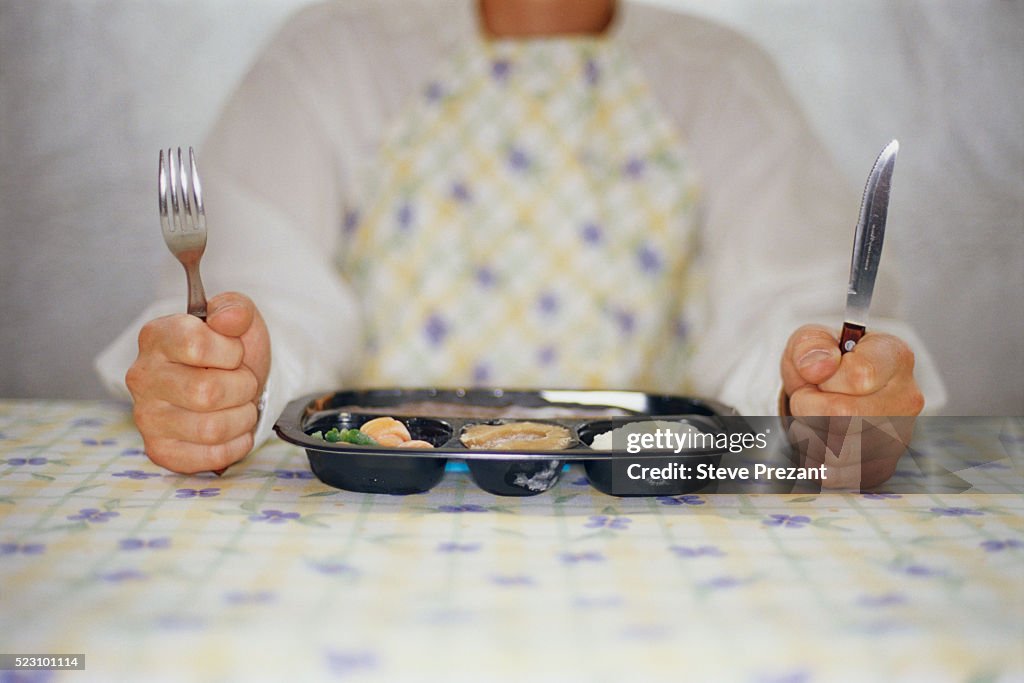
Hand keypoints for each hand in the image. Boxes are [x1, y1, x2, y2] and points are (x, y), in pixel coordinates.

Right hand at [125, 292, 270, 473]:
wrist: (231, 380)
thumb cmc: (229, 350)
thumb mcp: (239, 318)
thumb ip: (235, 310)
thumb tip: (226, 319)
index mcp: (156, 337)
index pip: (196, 345)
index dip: (230, 351)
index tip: (232, 352)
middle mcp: (142, 377)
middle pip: (207, 393)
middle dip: (242, 388)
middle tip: (241, 382)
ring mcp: (147, 417)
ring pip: (212, 429)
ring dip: (242, 417)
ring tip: (238, 405)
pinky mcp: (160, 450)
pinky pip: (211, 457)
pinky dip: (236, 444)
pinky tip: (233, 428)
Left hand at [779, 324, 923, 487]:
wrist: (834, 389)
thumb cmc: (826, 362)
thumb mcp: (811, 339)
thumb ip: (810, 345)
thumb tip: (818, 367)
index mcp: (895, 357)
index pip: (860, 376)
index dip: (823, 377)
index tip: (818, 373)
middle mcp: (906, 399)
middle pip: (844, 418)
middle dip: (807, 407)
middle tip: (807, 397)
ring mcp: (899, 437)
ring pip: (837, 452)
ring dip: (807, 434)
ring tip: (812, 417)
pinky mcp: (882, 467)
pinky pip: (835, 475)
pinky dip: (813, 459)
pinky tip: (818, 439)